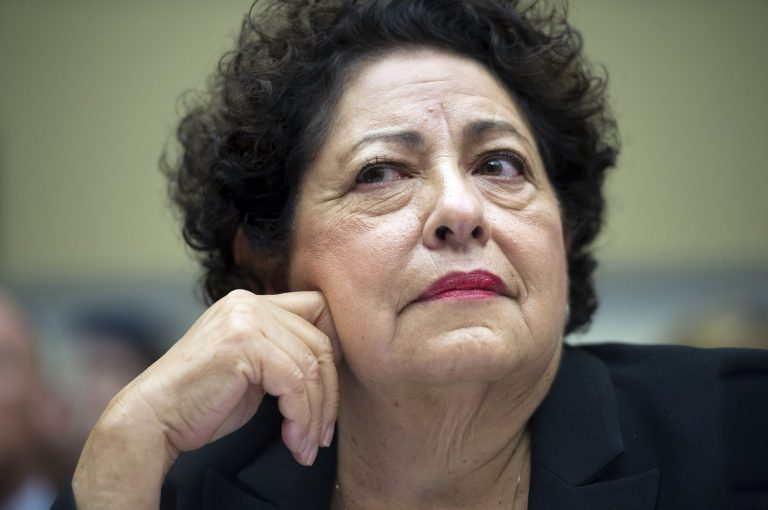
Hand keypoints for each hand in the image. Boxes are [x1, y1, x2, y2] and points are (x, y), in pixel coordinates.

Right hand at [72, 290, 339, 507]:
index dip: (331, 350)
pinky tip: (294, 441)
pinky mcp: (243, 344)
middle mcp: (248, 304)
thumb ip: (283, 355)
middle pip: (319, 342)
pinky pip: (295, 382)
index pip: (317, 311)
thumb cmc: (201, 402)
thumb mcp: (252, 370)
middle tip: (322, 434)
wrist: (153, 419)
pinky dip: (302, 417)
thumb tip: (331, 365)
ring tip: (307, 445)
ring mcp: (245, 319)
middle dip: (328, 393)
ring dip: (315, 414)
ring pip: (311, 366)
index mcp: (250, 304)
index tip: (328, 393)